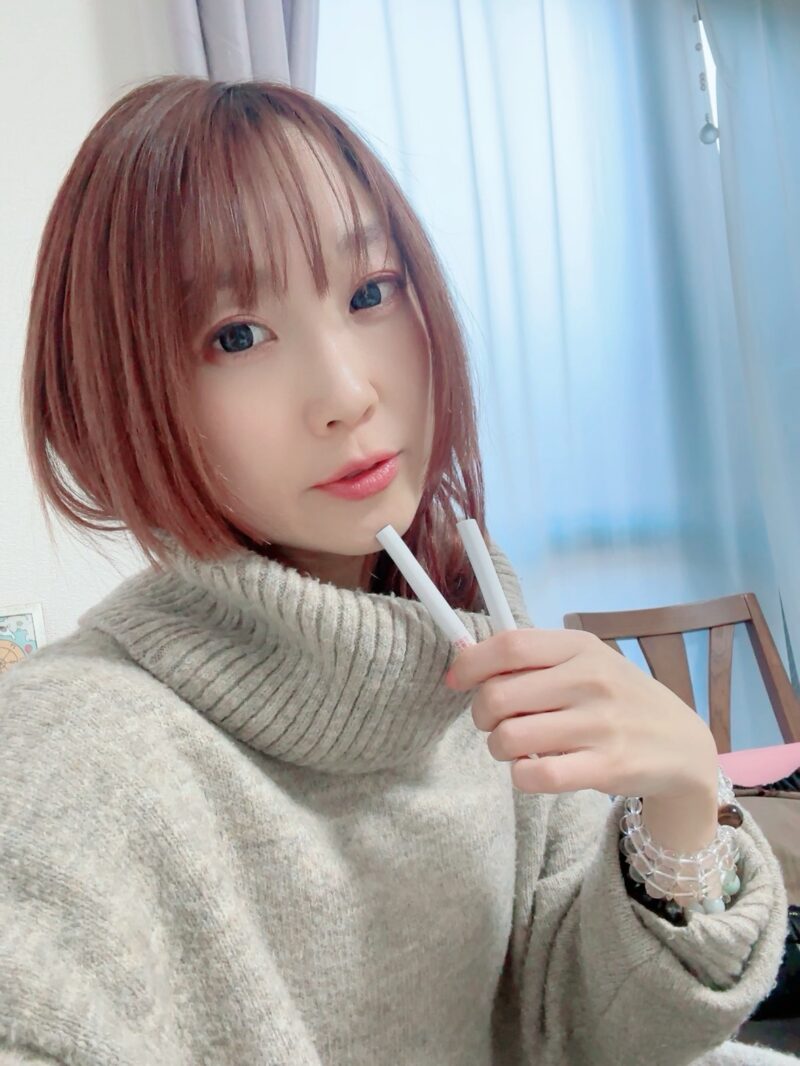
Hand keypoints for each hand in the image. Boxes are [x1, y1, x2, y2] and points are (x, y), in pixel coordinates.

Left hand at [445, 628, 719, 848]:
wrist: (683, 746)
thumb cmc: (619, 700)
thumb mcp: (586, 663)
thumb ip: (535, 661)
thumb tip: (466, 667)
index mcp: (580, 647)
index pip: (508, 646)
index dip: (471, 664)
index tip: (457, 681)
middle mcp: (589, 680)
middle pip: (498, 696)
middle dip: (482, 715)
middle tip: (495, 724)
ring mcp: (599, 724)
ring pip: (509, 738)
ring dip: (499, 748)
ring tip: (517, 749)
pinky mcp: (606, 767)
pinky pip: (535, 776)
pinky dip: (521, 777)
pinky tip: (534, 770)